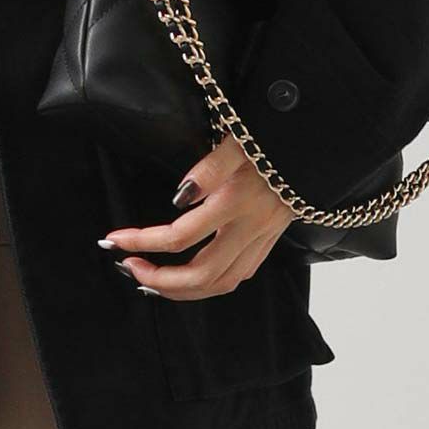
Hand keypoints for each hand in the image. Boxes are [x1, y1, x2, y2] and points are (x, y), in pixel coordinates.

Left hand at [101, 135, 299, 299]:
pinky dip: (208, 286)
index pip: (180, 236)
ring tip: (151, 281)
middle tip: (128, 266)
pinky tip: (190, 279)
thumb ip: (209, 168)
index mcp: (236, 203)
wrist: (314, 149)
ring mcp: (261, 240)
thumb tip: (179, 199)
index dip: (143, 241)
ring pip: (220, 284)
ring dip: (181, 290)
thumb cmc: (270, 138)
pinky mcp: (268, 243)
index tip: (114, 240)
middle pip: (200, 274)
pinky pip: (237, 277)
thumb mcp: (238, 141)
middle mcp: (249, 229)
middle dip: (159, 278)